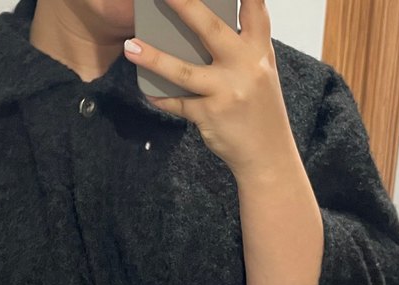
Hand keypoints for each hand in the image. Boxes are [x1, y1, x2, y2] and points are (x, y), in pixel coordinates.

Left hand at [123, 0, 296, 178]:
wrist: (268, 155)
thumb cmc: (261, 110)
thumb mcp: (260, 72)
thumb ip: (241, 48)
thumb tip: (205, 27)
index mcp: (259, 50)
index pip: (255, 8)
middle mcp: (245, 66)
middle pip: (210, 28)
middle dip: (184, 4)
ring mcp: (227, 91)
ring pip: (184, 71)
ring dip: (153, 58)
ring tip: (130, 46)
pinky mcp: (210, 115)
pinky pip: (178, 103)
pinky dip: (162, 97)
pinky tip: (148, 91)